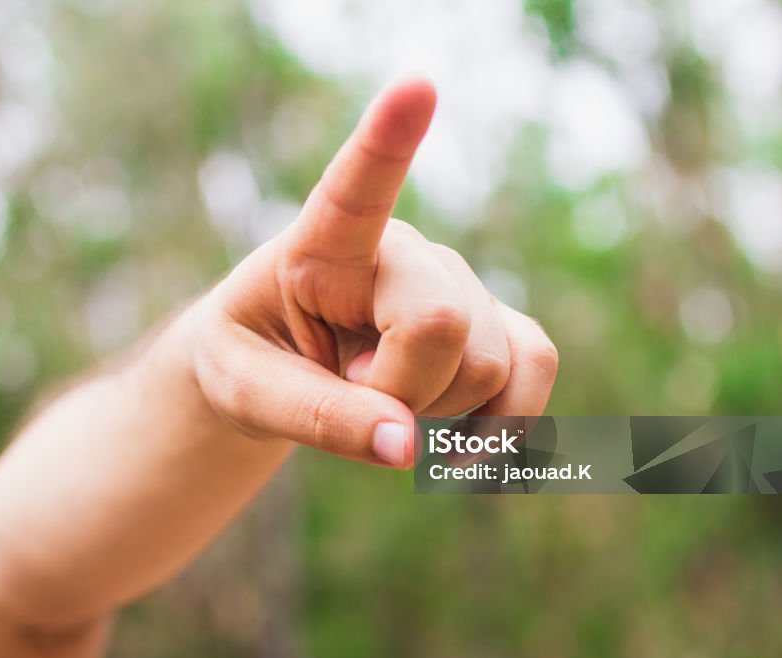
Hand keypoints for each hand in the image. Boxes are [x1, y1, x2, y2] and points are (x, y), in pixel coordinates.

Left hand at [192, 77, 557, 467]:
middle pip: (442, 323)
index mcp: (322, 245)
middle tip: (351, 388)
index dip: (388, 142)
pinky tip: (463, 439)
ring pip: (491, 364)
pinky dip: (504, 425)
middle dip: (400, 391)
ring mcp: (458, 283)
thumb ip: (317, 418)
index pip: (356, 188)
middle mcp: (403, 250)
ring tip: (386, 393)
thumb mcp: (248, 393)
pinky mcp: (497, 324)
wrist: (282, 366)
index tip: (416, 86)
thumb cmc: (254, 361)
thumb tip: (406, 447)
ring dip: (437, 414)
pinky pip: (534, 371)